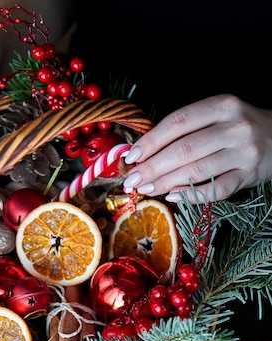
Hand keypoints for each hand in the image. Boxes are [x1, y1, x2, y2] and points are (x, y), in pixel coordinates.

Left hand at [123, 94, 271, 203]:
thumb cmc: (237, 127)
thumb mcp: (217, 116)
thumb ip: (186, 129)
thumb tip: (144, 151)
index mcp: (222, 106)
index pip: (178, 122)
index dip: (151, 140)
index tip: (131, 156)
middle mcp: (234, 127)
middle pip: (184, 149)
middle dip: (153, 166)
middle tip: (132, 179)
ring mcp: (243, 153)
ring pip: (197, 171)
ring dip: (166, 182)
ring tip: (146, 189)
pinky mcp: (249, 175)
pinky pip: (216, 189)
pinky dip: (192, 194)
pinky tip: (174, 195)